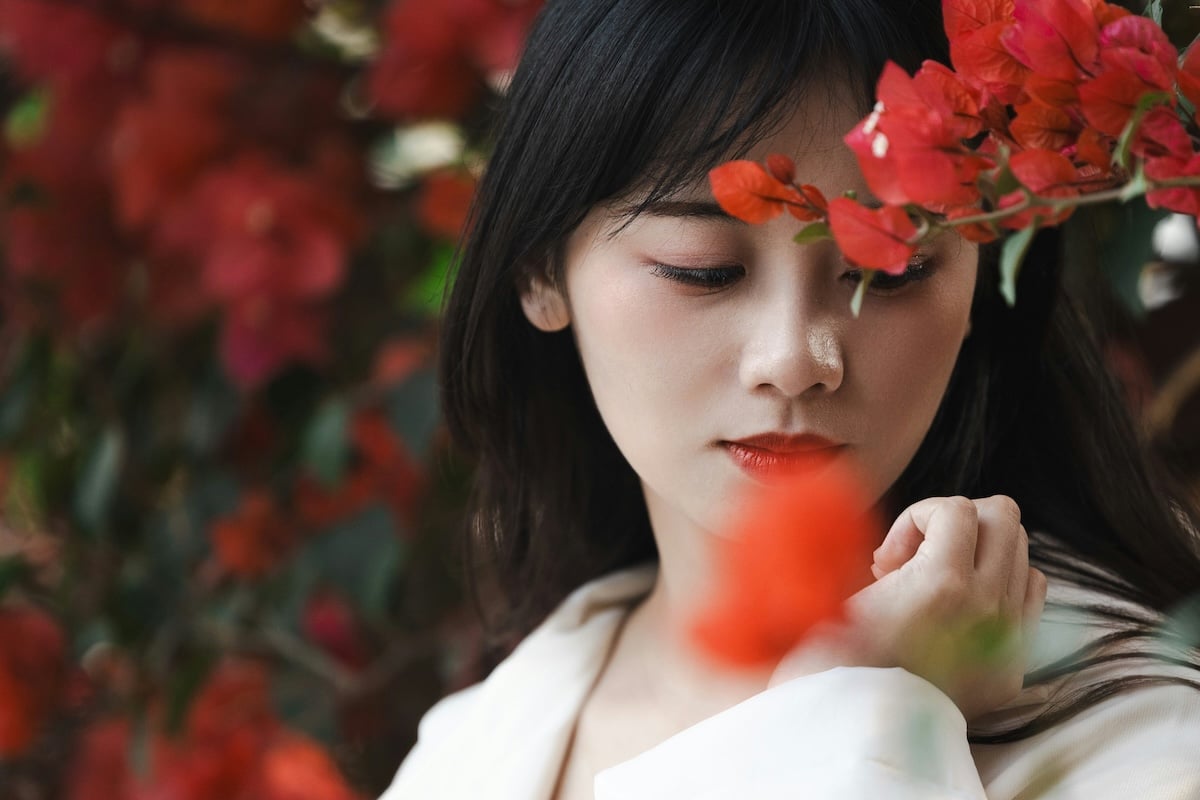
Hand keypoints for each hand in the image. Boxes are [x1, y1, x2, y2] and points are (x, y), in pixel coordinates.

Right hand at [769, 495, 1046, 720]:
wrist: (857, 733)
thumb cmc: (836, 663)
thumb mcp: (845, 595)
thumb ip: (885, 554)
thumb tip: (890, 533)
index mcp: (942, 584)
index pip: (956, 508)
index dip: (916, 517)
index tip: (887, 559)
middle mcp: (987, 605)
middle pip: (1003, 517)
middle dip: (955, 524)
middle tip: (915, 558)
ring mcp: (1008, 636)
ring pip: (1022, 550)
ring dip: (977, 551)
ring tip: (935, 581)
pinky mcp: (1014, 664)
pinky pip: (1031, 592)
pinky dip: (1000, 582)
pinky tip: (958, 605)